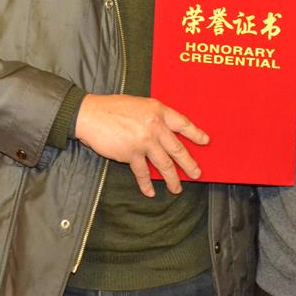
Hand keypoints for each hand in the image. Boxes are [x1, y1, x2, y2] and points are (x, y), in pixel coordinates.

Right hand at [74, 94, 207, 196]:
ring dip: (172, 179)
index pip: (183, 123)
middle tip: (197, 173)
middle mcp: (155, 125)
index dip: (195, 133)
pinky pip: (143, 173)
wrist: (90, 114)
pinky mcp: (131, 153)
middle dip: (189, 164)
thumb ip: (153, 116)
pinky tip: (150, 191)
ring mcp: (144, 141)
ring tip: (177, 188)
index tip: (205, 141)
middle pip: (178, 149)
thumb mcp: (138, 105)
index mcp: (158, 110)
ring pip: (164, 164)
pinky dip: (146, 184)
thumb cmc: (112, 107)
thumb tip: (165, 132)